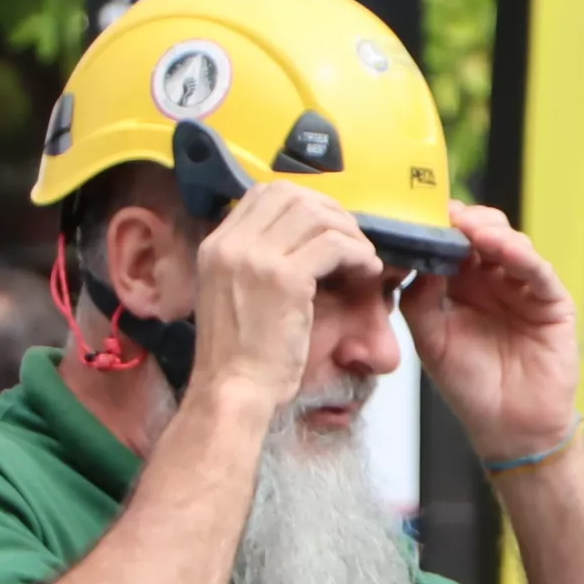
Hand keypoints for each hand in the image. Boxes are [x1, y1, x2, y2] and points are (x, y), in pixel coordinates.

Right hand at [172, 183, 379, 430]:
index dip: (304, 202)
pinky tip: (366, 271)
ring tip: (363, 258)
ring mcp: (256, 258)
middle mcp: (231, 243)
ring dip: (348, 233)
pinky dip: (358, 254)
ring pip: (316, 215)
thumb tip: (296, 241)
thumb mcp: (232, 294)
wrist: (232, 390)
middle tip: (351, 238)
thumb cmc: (240, 355)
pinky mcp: (284, 278)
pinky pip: (333, 245)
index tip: (328, 225)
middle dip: (330, 211)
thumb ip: (252, 262)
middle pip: (291, 195)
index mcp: (216, 244)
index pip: (264, 193)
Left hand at [403, 203, 581, 467]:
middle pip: (482, 233)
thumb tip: (416, 259)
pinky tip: (506, 249)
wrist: (510, 429)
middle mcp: (492, 281)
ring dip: (492, 233)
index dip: (437, 226)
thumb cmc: (471, 388)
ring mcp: (523, 288)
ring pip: (511, 244)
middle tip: (448, 215)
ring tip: (473, 231)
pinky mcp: (552, 302)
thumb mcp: (432, 343)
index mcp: (459, 286)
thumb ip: (420, 301)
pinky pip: (538, 272)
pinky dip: (523, 257)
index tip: (420, 214)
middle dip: (465, 221)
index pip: (450, 243)